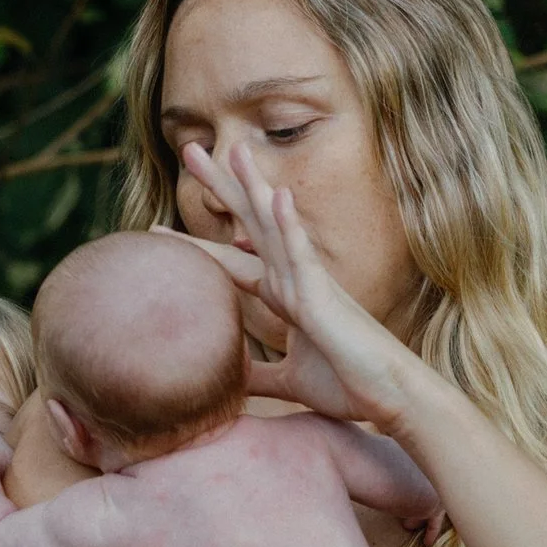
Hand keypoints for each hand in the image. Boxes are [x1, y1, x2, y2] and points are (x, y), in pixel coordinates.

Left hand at [180, 139, 426, 436]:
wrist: (391, 398)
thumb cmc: (350, 387)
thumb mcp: (288, 383)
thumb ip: (259, 377)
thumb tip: (225, 383)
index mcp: (284, 297)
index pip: (232, 262)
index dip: (195, 245)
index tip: (155, 231)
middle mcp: (294, 279)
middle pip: (249, 223)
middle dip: (221, 187)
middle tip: (190, 149)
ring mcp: (310, 282)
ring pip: (274, 225)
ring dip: (253, 186)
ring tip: (233, 148)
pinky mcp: (325, 296)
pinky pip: (303, 254)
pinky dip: (288, 225)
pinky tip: (276, 195)